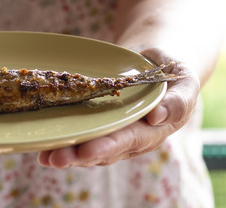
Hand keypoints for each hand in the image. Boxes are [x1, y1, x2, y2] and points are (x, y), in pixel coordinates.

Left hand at [37, 49, 199, 167]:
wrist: (158, 66)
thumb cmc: (174, 73)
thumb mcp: (185, 82)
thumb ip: (178, 100)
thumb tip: (158, 116)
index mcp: (152, 131)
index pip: (128, 141)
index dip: (106, 147)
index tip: (87, 151)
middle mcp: (130, 139)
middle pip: (102, 151)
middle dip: (78, 155)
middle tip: (55, 158)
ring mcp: (112, 135)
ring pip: (87, 149)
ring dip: (65, 153)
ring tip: (44, 157)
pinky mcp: (97, 127)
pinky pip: (79, 137)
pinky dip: (60, 142)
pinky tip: (40, 147)